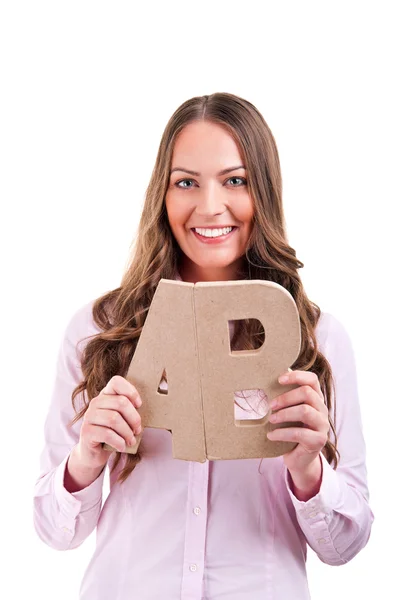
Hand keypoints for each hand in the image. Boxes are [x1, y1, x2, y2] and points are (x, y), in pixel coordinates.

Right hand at [76, 375, 142, 469]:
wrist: (93, 454)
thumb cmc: (112, 434)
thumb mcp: (121, 420)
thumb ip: (129, 411)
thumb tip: (146, 409)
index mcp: (105, 396)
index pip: (116, 382)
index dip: (131, 391)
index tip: (139, 405)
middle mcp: (95, 403)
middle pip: (120, 402)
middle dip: (134, 418)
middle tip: (138, 430)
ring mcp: (89, 416)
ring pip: (114, 419)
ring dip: (127, 432)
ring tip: (131, 440)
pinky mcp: (86, 431)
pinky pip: (107, 434)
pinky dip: (119, 442)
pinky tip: (122, 446)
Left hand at [267, 370, 328, 498]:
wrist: (298, 458)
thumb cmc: (290, 430)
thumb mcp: (287, 412)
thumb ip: (283, 399)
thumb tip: (262, 384)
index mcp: (315, 398)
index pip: (312, 379)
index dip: (296, 376)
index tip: (279, 380)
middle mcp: (322, 409)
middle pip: (307, 393)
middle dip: (286, 397)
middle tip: (270, 405)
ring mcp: (323, 425)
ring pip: (305, 411)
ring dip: (284, 414)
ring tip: (271, 419)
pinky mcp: (319, 440)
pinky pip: (299, 433)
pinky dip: (282, 433)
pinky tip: (271, 435)